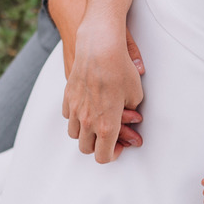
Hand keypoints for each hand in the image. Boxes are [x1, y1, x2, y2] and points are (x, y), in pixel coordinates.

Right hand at [49, 0, 144, 150]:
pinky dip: (75, 116)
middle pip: (86, 148)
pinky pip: (68, 116)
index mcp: (107, 126)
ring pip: (74, 134)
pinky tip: (86, 107)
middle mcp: (87, 121)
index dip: (112, 155)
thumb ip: (129, 111)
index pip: (103, 157)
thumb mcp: (136, 94)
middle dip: (98, 146)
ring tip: (96, 122)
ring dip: (84, 132)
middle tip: (109, 136)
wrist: (100, 46)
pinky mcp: (67, 96)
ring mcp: (74, 109)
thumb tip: (127, 116)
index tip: (119, 146)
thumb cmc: (121, 69)